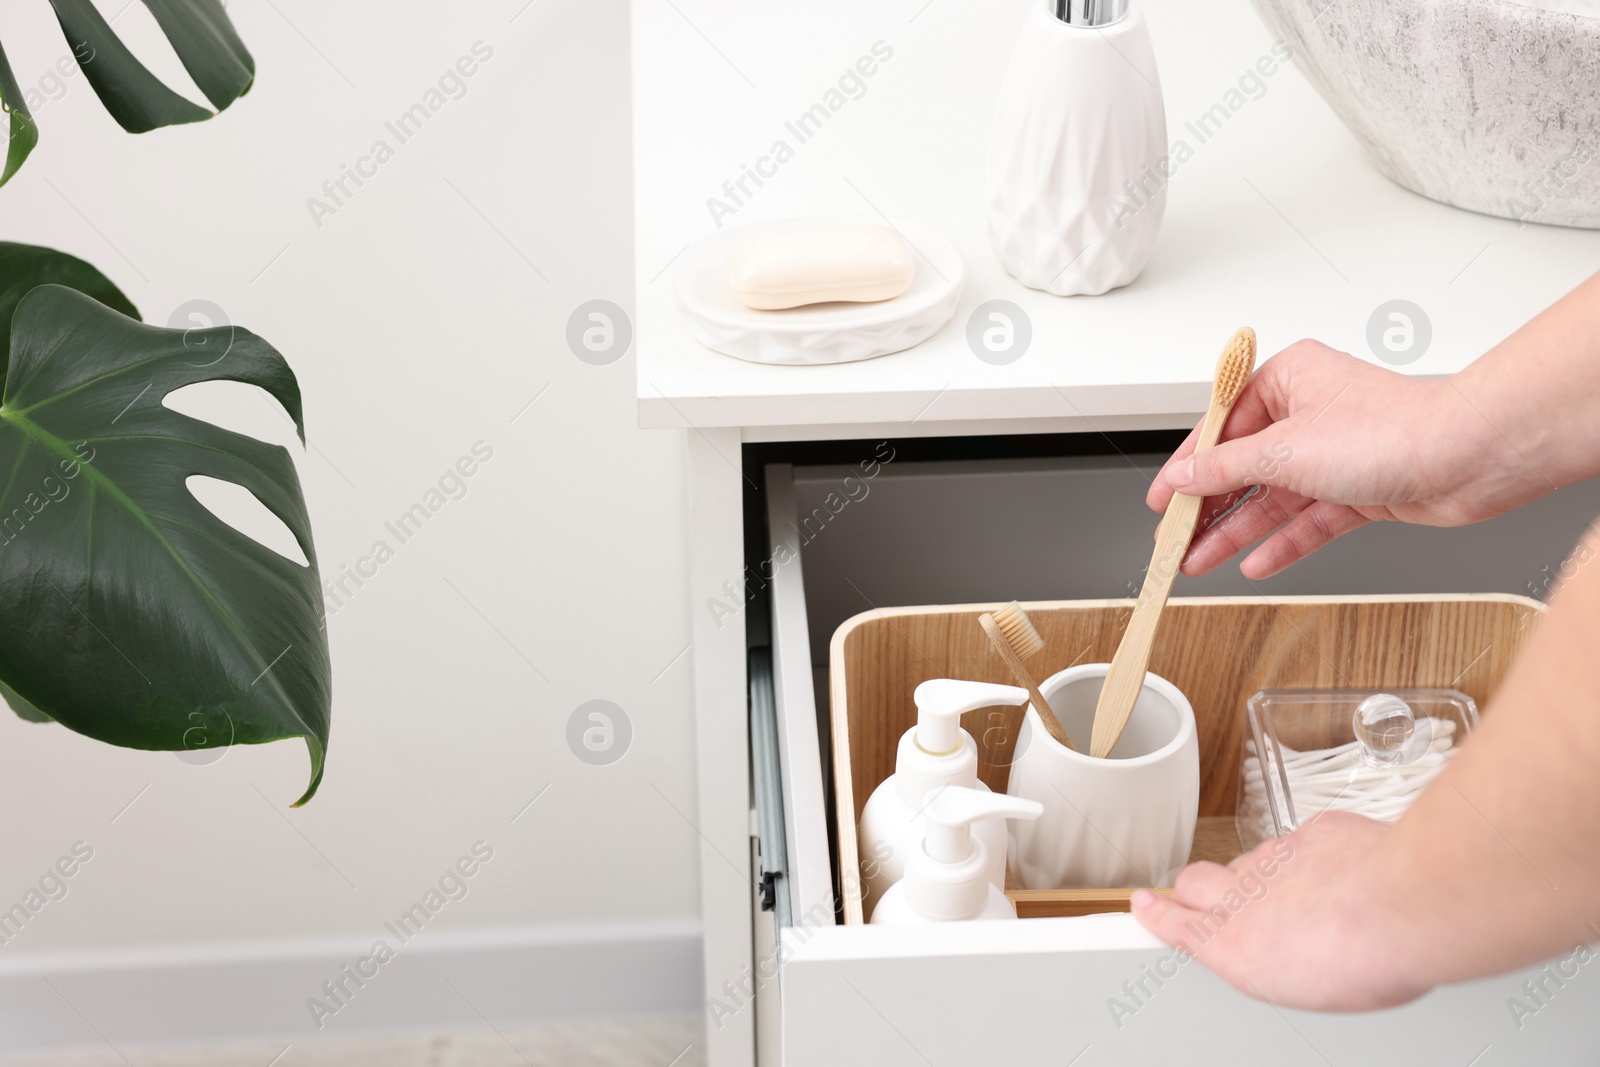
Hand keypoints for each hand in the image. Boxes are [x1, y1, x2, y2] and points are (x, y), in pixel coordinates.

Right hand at [1130, 812, 1430, 1011]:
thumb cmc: (1365, 960)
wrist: (1404, 905)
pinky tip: (1334, 871)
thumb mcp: (1302, 991)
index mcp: (1232, 944)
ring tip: (1289, 895)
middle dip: (1193, 889)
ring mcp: (1276, 858)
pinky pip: (1299, 841)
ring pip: (1247, 861)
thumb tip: (1279, 959)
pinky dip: (1308, 856)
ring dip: (1256, 875)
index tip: (1145, 906)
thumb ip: (1271, 965)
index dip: (1157, 913)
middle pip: (1194, 880)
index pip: (1177, 922)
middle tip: (1202, 898)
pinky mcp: (1312, 832)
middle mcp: (1244, 895)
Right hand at [1146, 341, 1538, 578]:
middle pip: (1242, 466)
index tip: (1161, 499)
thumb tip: (1182, 478)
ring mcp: (1334, 454)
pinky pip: (1307, 520)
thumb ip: (1224, 469)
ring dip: (1236, 532)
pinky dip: (1281, 542)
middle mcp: (1309, 413)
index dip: (1186, 467)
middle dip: (1207, 508)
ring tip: (1199, 561)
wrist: (1467, 458)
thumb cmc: (1392, 430)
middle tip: (1174, 539)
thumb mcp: (1284, 450)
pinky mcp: (1358, 490)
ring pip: (1271, 498)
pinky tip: (1255, 562)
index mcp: (1287, 379)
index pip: (1219, 427)